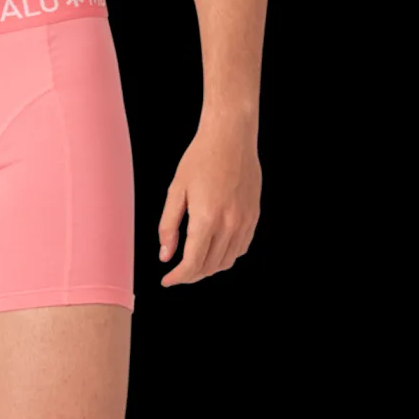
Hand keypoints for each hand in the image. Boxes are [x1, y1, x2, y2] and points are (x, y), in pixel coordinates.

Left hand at [157, 118, 260, 286]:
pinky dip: (226, 256)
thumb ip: (169, 225)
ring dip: (209, 268)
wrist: (230, 137)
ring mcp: (244, 222)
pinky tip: (214, 249)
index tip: (167, 281)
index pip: (192, 263)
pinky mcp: (254, 217)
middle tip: (177, 272)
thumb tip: (165, 255)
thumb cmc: (200, 158)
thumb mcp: (176, 189)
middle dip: (191, 275)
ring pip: (227, 261)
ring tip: (193, 264)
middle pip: (210, 266)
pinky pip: (241, 248)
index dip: (178, 277)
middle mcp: (229, 224)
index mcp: (207, 218)